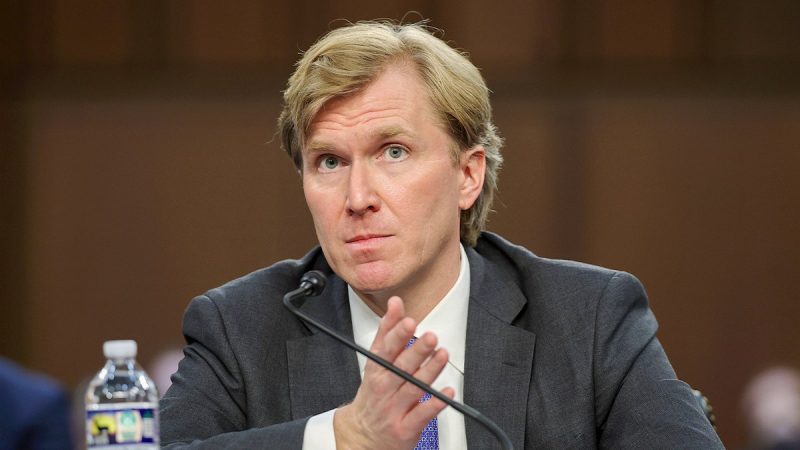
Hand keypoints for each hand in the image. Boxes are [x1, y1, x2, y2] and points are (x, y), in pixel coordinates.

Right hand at [334, 296, 453, 449]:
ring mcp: (394, 409)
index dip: (398, 335)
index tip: (409, 321)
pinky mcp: (405, 428)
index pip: (386, 349)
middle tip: (430, 337)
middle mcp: (384, 388)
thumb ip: (387, 331)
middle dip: (416, 351)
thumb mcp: (375, 361)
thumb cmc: (374, 394)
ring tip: (442, 355)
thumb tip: (396, 303)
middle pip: (400, 367)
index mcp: (377, 370)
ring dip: (429, 371)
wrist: (364, 435)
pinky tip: (447, 392)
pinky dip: (435, 404)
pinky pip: (422, 415)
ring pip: (413, 388)